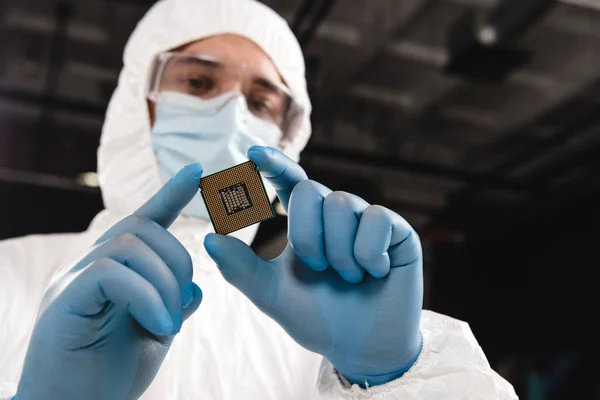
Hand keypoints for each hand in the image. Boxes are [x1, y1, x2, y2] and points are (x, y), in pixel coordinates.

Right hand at [15, 164, 203, 399]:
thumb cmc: (110, 376)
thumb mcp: (154, 335)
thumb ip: (172, 306)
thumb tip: (196, 288)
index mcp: (113, 271)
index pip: (144, 221)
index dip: (171, 195)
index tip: (197, 172)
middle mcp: (89, 267)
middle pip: (142, 227)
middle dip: (178, 259)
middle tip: (183, 302)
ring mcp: (72, 280)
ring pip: (130, 245)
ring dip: (165, 282)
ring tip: (168, 322)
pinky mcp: (64, 299)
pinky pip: (111, 272)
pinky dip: (147, 296)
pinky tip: (160, 326)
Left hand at [204, 147, 422, 386]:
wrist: (360, 348)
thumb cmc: (317, 319)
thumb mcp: (273, 295)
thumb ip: (242, 269)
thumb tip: (208, 238)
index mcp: (306, 223)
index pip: (289, 181)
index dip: (273, 163)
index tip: (251, 153)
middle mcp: (336, 215)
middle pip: (312, 190)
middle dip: (307, 235)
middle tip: (320, 269)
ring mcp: (367, 220)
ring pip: (341, 203)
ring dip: (338, 251)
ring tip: (349, 277)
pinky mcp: (398, 231)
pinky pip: (376, 218)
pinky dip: (368, 253)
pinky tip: (376, 272)